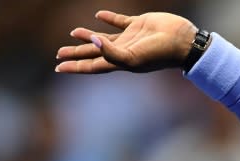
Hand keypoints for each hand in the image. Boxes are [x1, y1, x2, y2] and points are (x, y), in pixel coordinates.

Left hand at [55, 10, 197, 73]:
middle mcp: (122, 51)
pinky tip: (98, 16)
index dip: (74, 66)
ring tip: (72, 33)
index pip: (91, 65)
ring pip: (103, 38)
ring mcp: (129, 38)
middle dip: (75, 54)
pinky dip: (108, 19)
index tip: (58, 66)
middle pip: (93, 53)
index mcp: (119, 62)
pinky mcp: (138, 25)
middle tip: (59, 54)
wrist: (181, 42)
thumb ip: (110, 51)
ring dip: (87, 36)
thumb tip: (92, 39)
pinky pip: (118, 21)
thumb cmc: (159, 54)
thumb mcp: (133, 58)